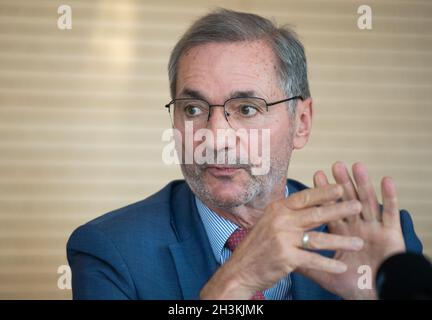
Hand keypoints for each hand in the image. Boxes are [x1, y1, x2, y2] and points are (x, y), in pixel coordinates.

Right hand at [200, 184, 363, 298]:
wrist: (240, 269)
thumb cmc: (257, 246)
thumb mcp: (268, 222)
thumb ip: (287, 213)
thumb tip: (307, 202)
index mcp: (277, 209)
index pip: (304, 197)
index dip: (323, 192)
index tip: (341, 188)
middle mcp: (280, 221)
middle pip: (315, 213)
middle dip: (339, 209)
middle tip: (358, 205)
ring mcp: (283, 239)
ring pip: (318, 238)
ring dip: (341, 241)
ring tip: (358, 242)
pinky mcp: (286, 257)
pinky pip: (312, 259)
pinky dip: (328, 264)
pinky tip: (341, 266)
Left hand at [297, 161, 405, 299]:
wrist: (373, 296)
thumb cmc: (352, 285)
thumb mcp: (325, 273)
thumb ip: (307, 261)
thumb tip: (284, 254)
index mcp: (341, 233)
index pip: (330, 209)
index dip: (324, 193)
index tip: (317, 174)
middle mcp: (357, 227)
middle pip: (348, 201)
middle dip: (342, 183)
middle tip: (336, 165)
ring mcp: (374, 229)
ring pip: (367, 202)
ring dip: (362, 183)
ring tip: (356, 166)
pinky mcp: (391, 235)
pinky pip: (390, 214)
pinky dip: (389, 197)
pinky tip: (386, 180)